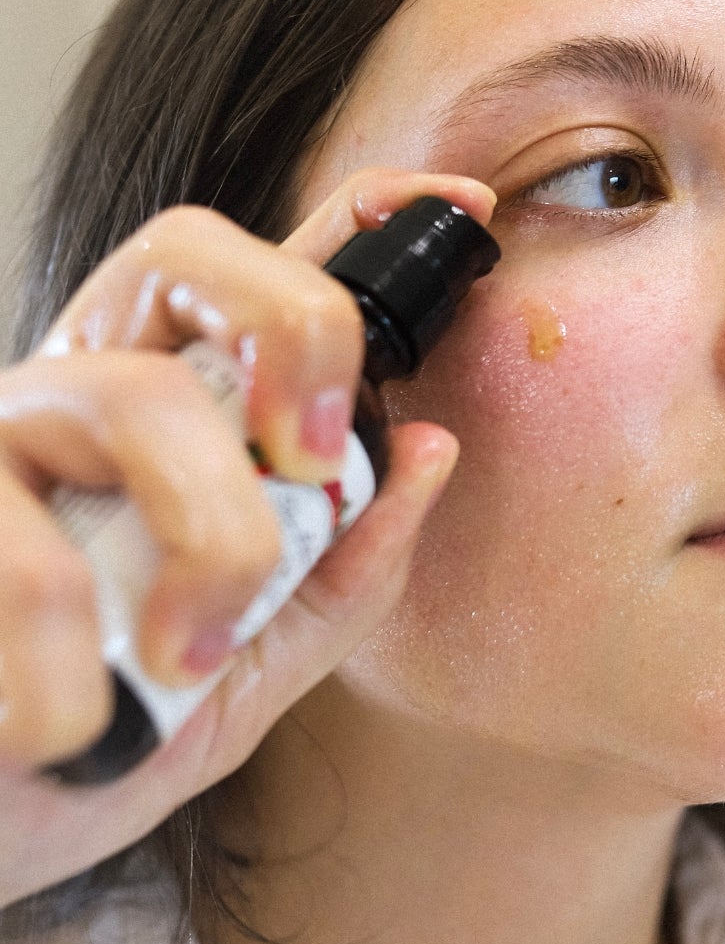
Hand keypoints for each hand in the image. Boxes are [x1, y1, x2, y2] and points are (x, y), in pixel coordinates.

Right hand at [0, 169, 493, 908]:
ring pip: (131, 394)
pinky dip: (75, 665)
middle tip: (315, 463)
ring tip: (188, 658)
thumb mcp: (253, 665)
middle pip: (190, 250)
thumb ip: (342, 569)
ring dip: (207, 539)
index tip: (463, 207)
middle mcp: (76, 389)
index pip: (261, 270)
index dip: (363, 216)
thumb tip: (428, 450)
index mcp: (168, 411)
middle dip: (295, 333)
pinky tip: (67, 724)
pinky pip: (29, 555)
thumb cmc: (115, 736)